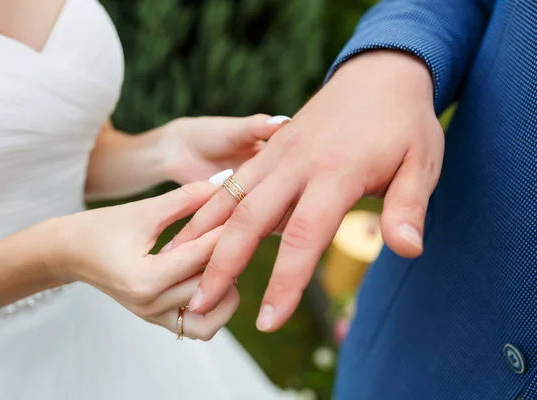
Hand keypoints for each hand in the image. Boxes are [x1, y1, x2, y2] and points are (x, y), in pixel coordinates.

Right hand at [46, 177, 237, 340]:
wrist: (69, 253)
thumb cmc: (101, 228)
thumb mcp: (144, 210)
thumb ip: (185, 199)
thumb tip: (224, 184)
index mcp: (143, 279)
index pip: (199, 256)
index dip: (228, 232)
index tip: (250, 214)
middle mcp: (150, 305)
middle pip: (209, 286)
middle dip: (230, 258)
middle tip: (246, 234)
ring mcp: (154, 317)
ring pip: (210, 319)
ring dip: (225, 293)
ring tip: (226, 262)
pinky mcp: (158, 319)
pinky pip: (198, 327)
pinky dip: (212, 307)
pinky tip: (212, 277)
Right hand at [167, 51, 444, 331]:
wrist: (379, 69)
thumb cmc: (404, 120)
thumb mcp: (423, 162)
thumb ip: (408, 208)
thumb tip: (409, 251)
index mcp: (336, 172)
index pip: (305, 237)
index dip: (285, 283)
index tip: (268, 321)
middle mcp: (298, 163)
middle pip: (249, 220)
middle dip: (221, 267)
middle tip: (197, 306)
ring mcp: (279, 152)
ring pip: (230, 198)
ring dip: (202, 236)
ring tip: (178, 268)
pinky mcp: (271, 147)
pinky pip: (233, 179)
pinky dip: (208, 206)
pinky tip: (193, 227)